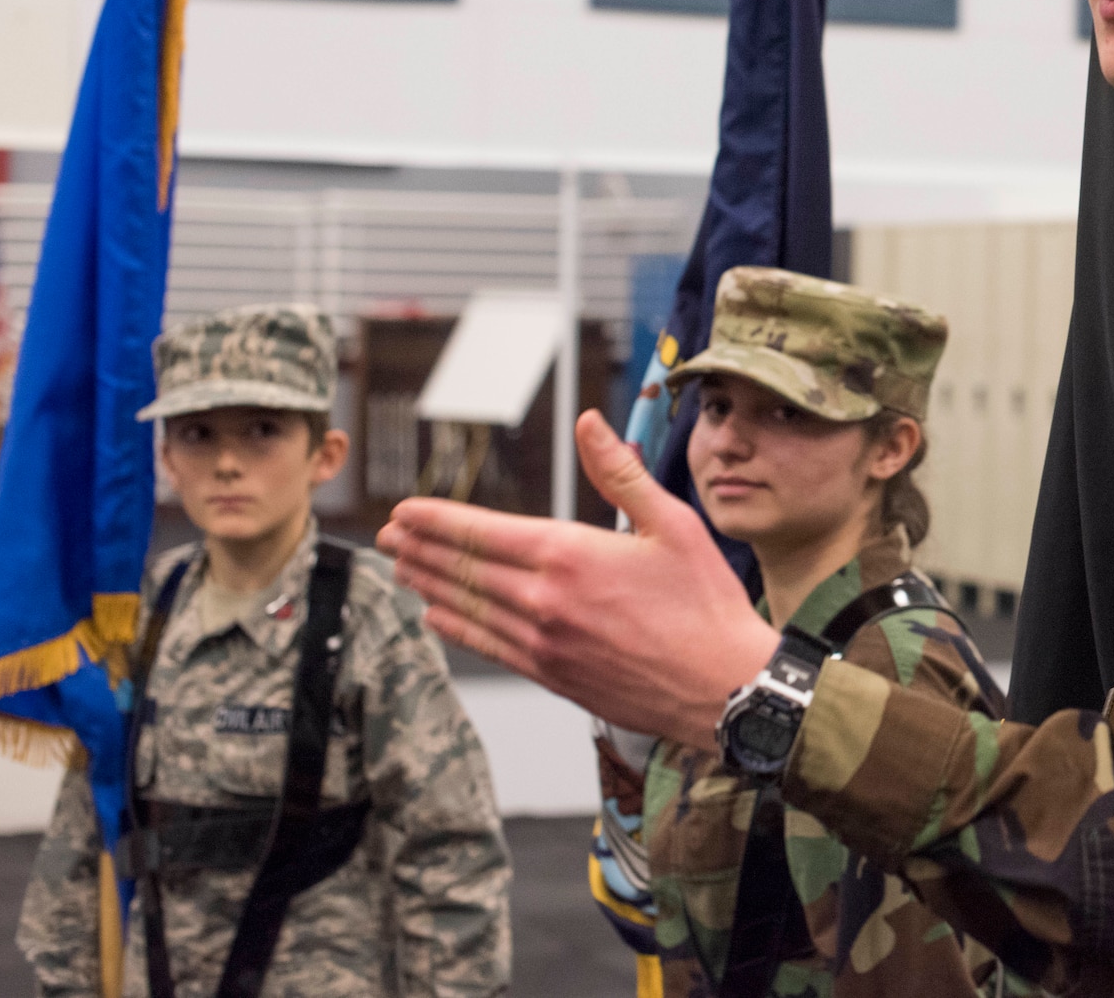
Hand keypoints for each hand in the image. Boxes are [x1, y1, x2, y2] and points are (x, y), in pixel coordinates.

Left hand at [377, 410, 777, 744]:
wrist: (724, 687)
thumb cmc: (707, 604)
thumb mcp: (673, 524)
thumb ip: (621, 474)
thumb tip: (590, 425)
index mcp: (572, 556)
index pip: (484, 532)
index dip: (438, 520)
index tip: (405, 510)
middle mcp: (547, 601)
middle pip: (466, 570)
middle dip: (421, 548)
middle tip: (388, 535)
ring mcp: (546, 644)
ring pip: (470, 609)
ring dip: (430, 585)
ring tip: (401, 568)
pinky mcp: (554, 677)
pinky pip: (490, 648)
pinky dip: (457, 629)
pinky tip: (437, 617)